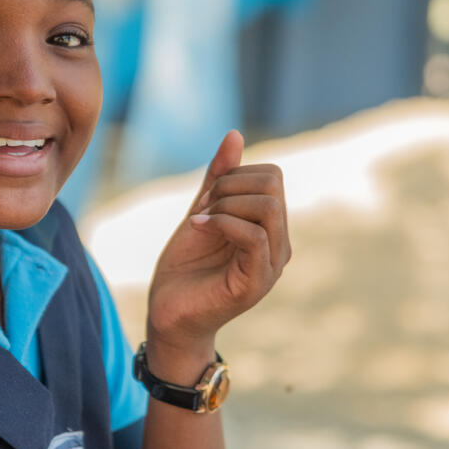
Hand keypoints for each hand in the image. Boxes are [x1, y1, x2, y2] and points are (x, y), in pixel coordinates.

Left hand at [144, 130, 289, 378]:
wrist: (169, 313)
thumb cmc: (186, 267)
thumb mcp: (201, 211)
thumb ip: (219, 178)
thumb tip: (235, 134)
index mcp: (270, 226)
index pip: (272, 175)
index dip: (234, 174)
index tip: (205, 198)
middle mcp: (279, 244)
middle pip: (273, 184)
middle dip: (229, 185)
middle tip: (201, 208)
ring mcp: (272, 264)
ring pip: (268, 207)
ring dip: (225, 204)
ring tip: (200, 221)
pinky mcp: (257, 283)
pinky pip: (254, 236)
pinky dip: (222, 223)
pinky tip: (197, 228)